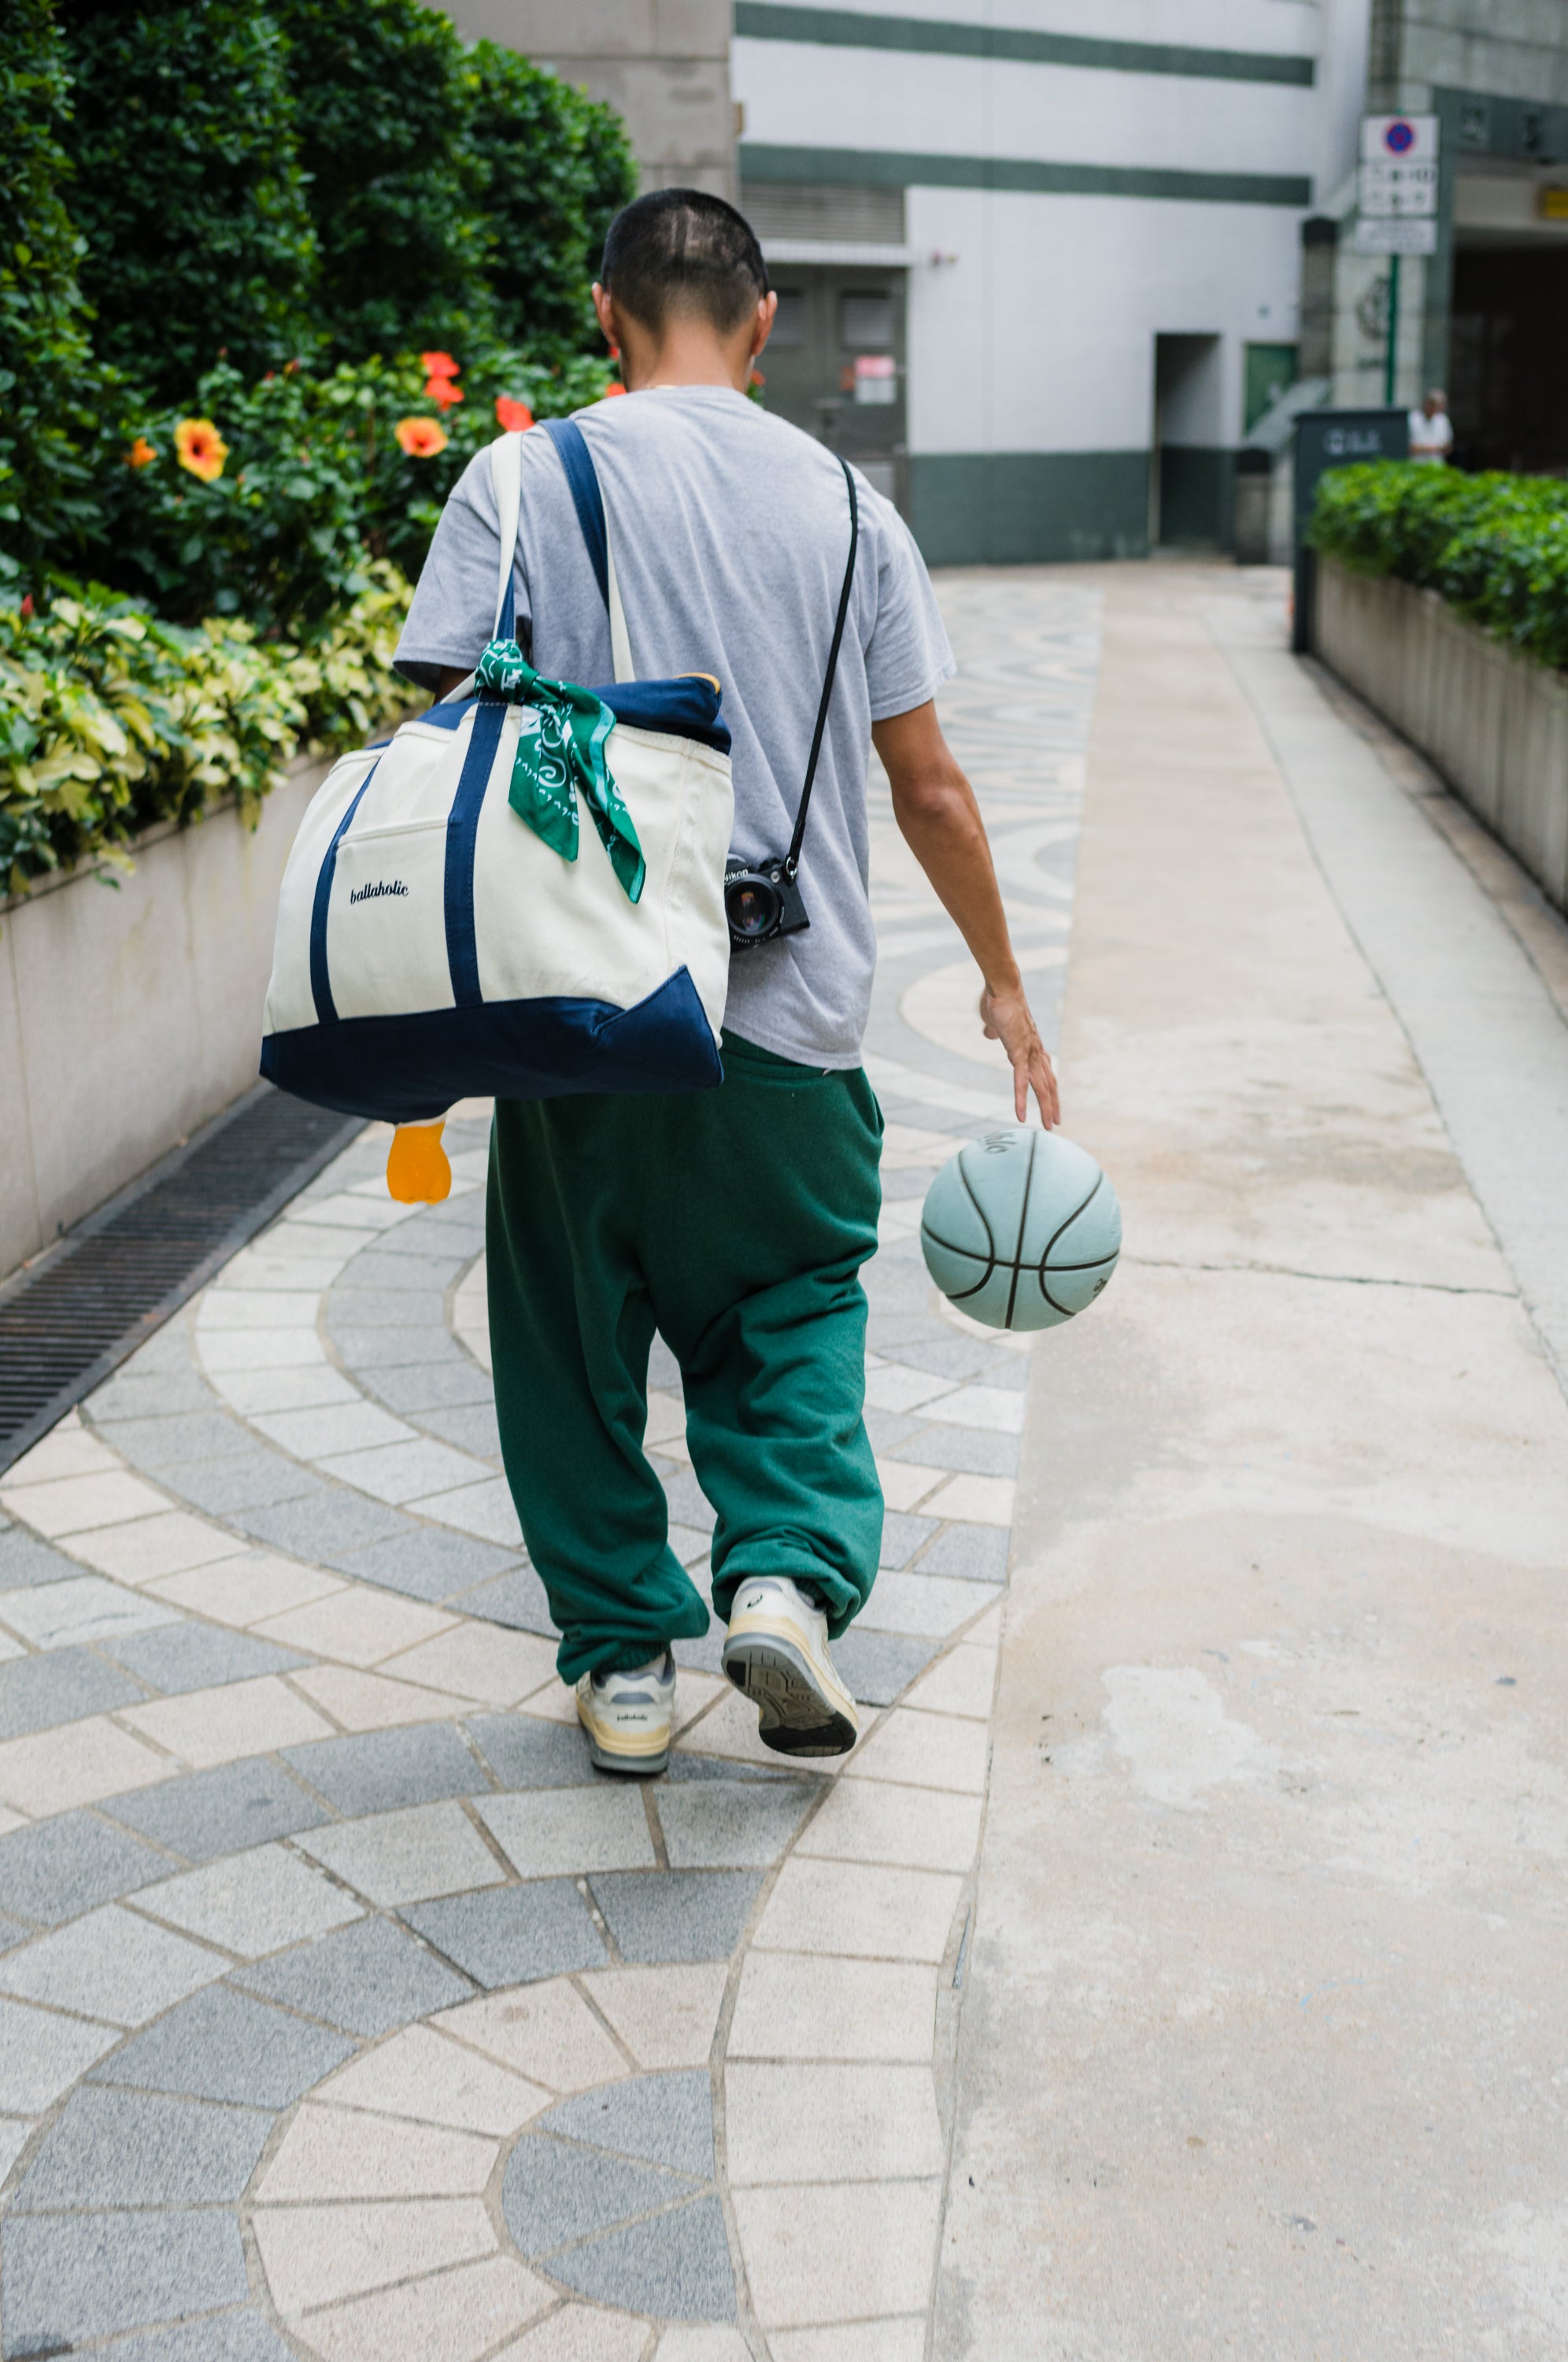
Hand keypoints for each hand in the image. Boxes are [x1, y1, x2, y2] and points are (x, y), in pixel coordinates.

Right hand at [980, 982, 1059, 1127]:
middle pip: (1049, 1084)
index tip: (1052, 1102)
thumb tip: (989, 1033)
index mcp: (1032, 1046)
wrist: (1003, 988)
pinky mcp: (1019, 1053)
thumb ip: (995, 1030)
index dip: (1049, 1088)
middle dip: (1053, 1104)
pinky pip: (1021, 1082)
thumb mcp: (996, 1022)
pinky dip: (1021, 1101)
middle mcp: (1036, 1052)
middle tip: (1056, 1122)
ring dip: (1044, 1108)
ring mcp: (1030, 1053)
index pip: (1045, 1072)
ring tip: (1047, 1126)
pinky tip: (1021, 1117)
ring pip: (1041, 1087)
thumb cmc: (999, 1001)